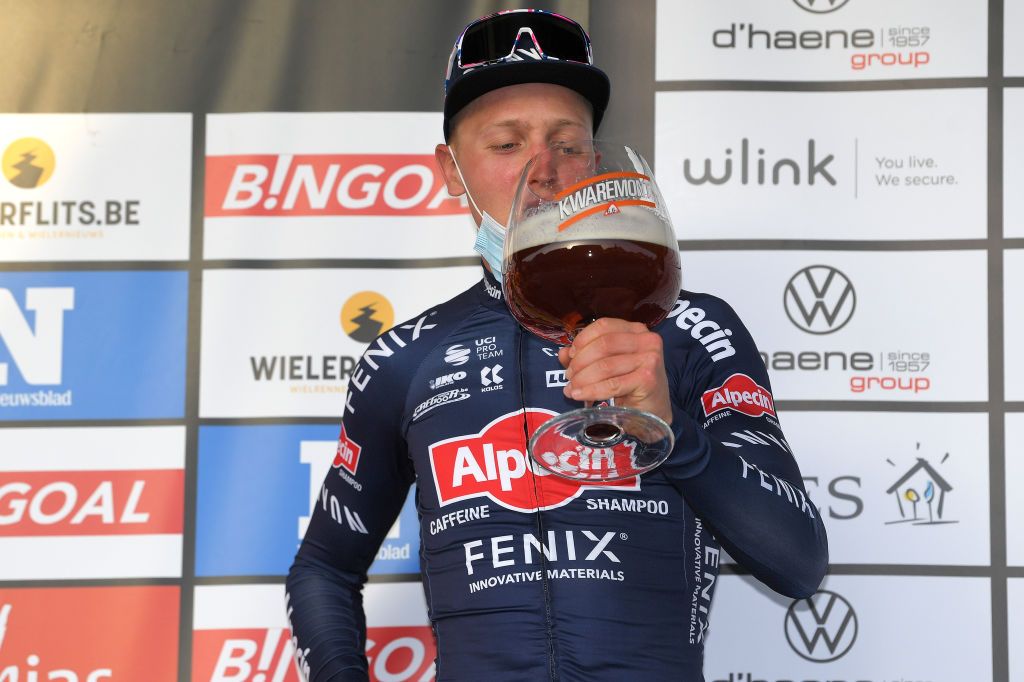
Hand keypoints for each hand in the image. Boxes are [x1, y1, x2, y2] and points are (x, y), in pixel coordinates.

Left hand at [558, 318, 672, 424]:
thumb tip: (563, 352)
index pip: (603, 326)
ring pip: (605, 365)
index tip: (571, 356)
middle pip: (603, 344)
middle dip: (580, 362)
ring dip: (582, 378)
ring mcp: (650, 358)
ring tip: (571, 389)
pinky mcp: (648, 379)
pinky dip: (591, 391)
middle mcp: (647, 340)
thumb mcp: (607, 366)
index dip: (582, 339)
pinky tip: (579, 396)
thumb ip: (585, 356)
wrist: (653, 412)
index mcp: (636, 330)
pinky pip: (612, 385)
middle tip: (569, 376)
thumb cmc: (630, 386)